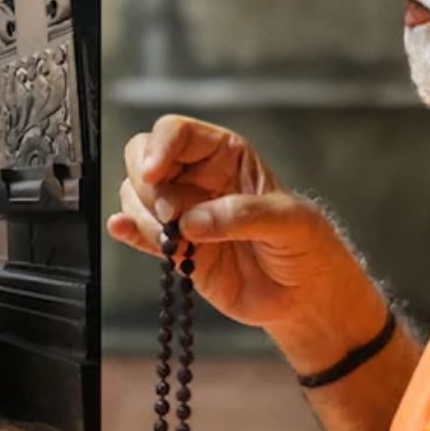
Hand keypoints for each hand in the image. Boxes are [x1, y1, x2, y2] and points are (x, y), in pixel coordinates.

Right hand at [107, 114, 379, 332]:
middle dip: (146, 184)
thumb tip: (191, 221)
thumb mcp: (289, 221)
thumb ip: (242, 215)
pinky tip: (122, 229)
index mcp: (226, 156)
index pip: (178, 133)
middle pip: (142, 157)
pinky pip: (138, 232)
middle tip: (168, 213)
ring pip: (135, 195)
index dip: (159, 147)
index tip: (153, 173)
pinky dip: (127, 230)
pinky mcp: (173, 247)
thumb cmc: (307, 247)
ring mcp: (182, 213)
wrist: (305, 297)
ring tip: (176, 241)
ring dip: (144, 216)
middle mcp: (197, 178)